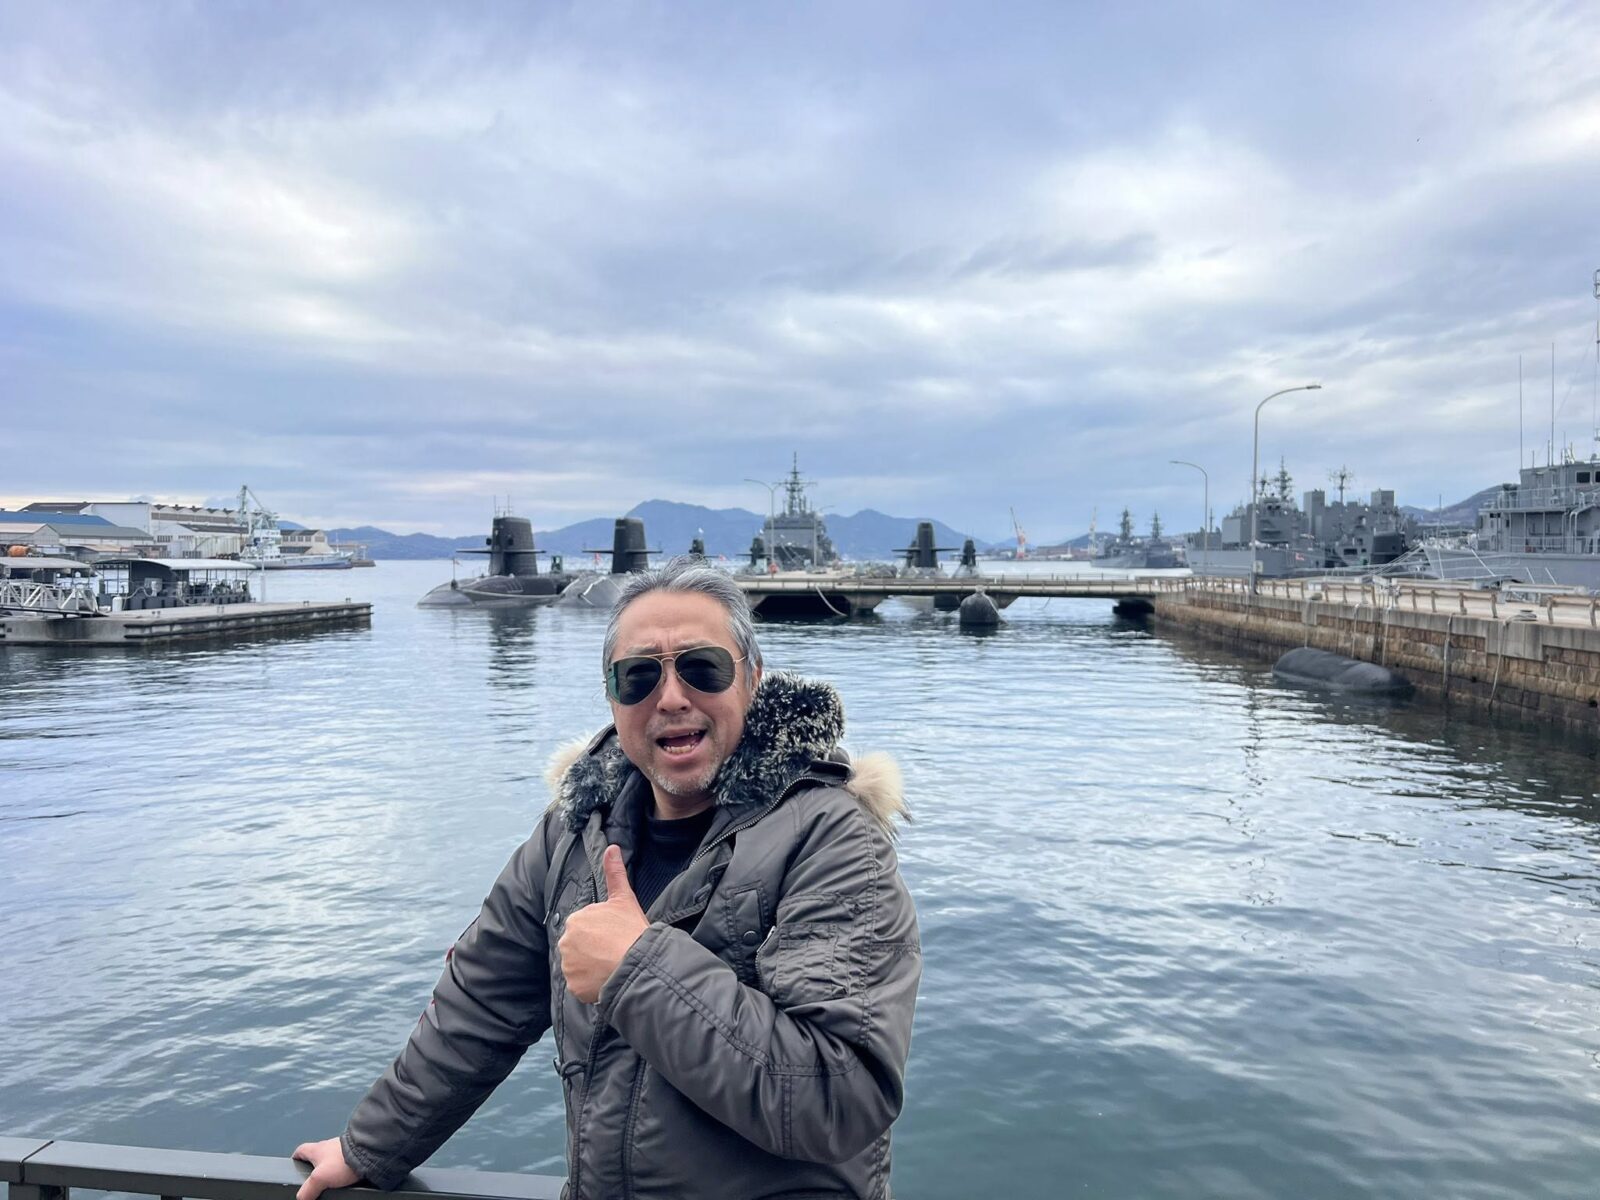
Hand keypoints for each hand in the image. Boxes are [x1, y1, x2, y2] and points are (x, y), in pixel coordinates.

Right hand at [292, 1138, 358, 1199]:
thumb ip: (308, 1189)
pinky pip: (344, 1162)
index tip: (294, 1165)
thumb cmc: (344, 1160)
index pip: (300, 1151)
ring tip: (330, 1182)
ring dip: (330, 1169)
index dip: (295, 1159)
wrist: (369, 1152)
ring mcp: (342, 1149)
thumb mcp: (319, 1178)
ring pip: (331, 1159)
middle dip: (314, 1167)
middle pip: (316, 1156)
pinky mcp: (354, 1154)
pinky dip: (342, 1170)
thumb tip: (301, 1198)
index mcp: (316, 1149)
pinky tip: (344, 1178)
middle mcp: (328, 1146)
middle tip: (313, 1180)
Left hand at [558, 844, 648, 1002]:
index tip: (615, 938)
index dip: (602, 934)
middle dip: (594, 951)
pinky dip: (591, 985)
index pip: (586, 929)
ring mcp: (568, 965)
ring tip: (611, 967)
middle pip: (579, 948)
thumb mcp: (624, 899)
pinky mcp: (573, 985)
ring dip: (592, 969)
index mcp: (576, 919)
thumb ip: (615, 873)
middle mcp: (566, 941)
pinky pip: (580, 986)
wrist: (635, 962)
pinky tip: (606, 980)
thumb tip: (612, 847)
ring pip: (579, 967)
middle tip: (614, 953)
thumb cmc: (631, 930)